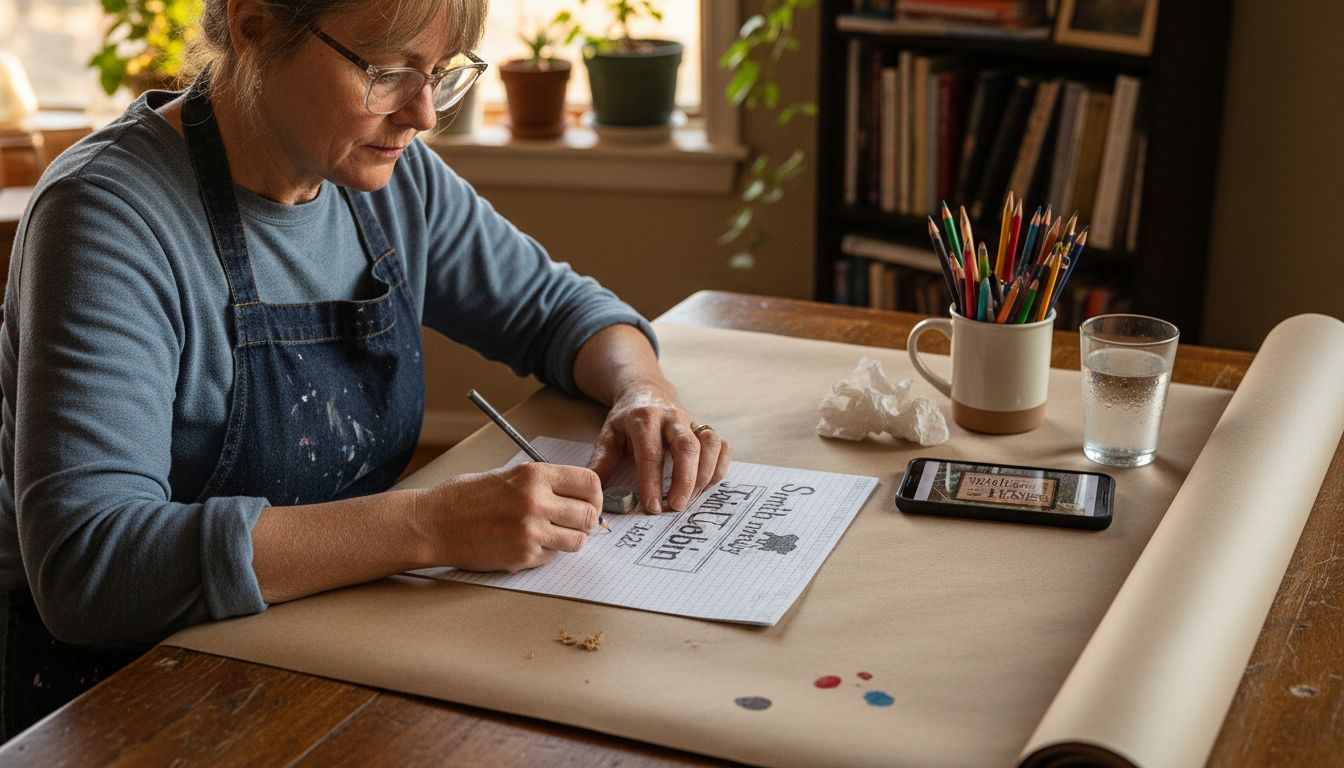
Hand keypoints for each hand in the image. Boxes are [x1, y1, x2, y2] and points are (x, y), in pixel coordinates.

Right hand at [420, 463, 601, 571]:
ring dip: (570, 540)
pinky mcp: (523, 556)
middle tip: (575, 523)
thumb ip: (543, 484)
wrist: (433, 524)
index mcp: (534, 475)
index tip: (590, 503)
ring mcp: (531, 531)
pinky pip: (553, 557)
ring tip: (552, 535)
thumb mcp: (508, 475)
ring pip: (577, 540)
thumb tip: (576, 496)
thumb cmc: (466, 498)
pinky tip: (529, 544)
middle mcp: (536, 501)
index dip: (595, 496)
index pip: (590, 483)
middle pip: (589, 515)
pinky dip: (547, 553)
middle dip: (586, 521)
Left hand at [586, 387, 731, 513]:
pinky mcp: (706, 427)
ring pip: (710, 444)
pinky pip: (723, 445)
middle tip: (677, 506)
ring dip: (705, 474)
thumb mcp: (608, 436)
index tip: (652, 507)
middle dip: (684, 480)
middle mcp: (672, 417)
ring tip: (691, 498)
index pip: (651, 453)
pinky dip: (721, 466)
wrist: (646, 391)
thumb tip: (593, 494)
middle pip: (687, 447)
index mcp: (644, 420)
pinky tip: (708, 483)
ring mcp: (692, 421)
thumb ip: (601, 463)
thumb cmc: (627, 420)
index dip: (652, 482)